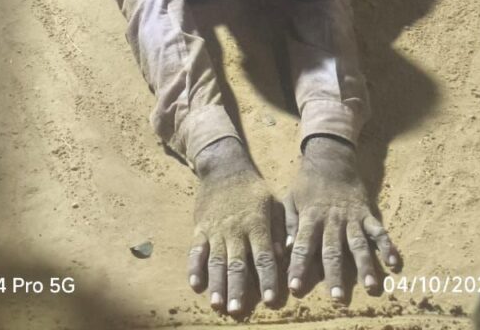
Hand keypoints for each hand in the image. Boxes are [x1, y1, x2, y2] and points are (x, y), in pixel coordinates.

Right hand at [188, 138, 282, 313]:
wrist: (225, 167)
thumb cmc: (254, 189)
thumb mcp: (273, 204)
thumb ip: (280, 229)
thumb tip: (284, 254)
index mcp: (257, 224)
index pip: (264, 257)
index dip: (268, 279)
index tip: (271, 300)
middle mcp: (236, 230)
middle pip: (237, 264)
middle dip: (237, 288)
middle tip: (237, 311)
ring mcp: (216, 230)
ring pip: (216, 261)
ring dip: (217, 284)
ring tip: (217, 305)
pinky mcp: (201, 228)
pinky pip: (196, 250)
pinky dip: (194, 267)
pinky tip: (195, 284)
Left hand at [284, 135, 399, 299]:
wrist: (331, 158)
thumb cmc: (307, 183)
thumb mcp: (290, 199)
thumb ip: (288, 224)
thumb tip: (283, 250)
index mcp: (310, 217)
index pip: (302, 246)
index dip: (299, 266)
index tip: (296, 287)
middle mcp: (332, 220)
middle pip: (332, 250)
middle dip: (335, 274)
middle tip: (338, 297)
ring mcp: (352, 218)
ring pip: (358, 244)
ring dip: (365, 266)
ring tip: (370, 287)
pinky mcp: (367, 213)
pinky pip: (378, 231)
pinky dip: (387, 246)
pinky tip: (393, 263)